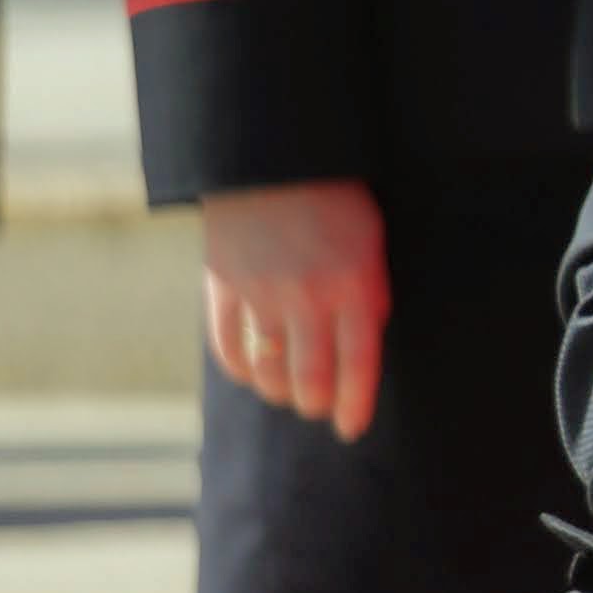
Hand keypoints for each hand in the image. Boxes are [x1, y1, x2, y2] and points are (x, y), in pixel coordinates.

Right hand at [199, 181, 387, 437]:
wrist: (273, 161)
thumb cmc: (336, 204)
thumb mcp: (370, 246)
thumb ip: (368, 296)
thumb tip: (362, 348)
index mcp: (355, 285)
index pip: (359, 364)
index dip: (355, 405)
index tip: (350, 430)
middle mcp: (308, 297)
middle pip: (310, 378)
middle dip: (315, 403)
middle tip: (317, 407)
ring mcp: (261, 295)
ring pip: (268, 371)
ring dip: (279, 390)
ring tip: (288, 390)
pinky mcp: (222, 289)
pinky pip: (228, 349)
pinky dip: (240, 370)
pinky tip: (251, 372)